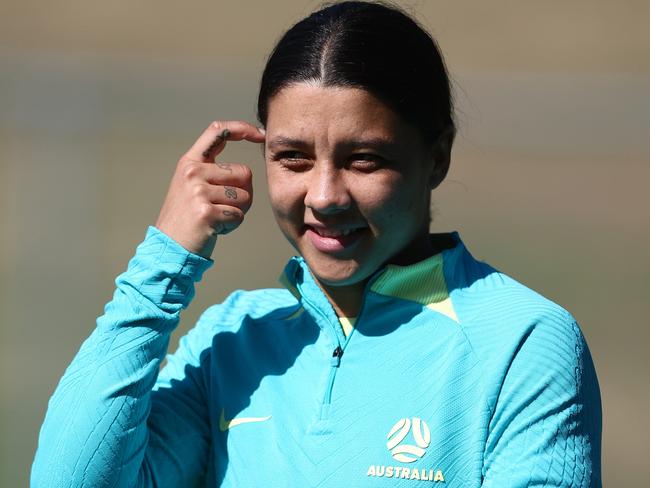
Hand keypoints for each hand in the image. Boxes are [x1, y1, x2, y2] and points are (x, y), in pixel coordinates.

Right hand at [155, 121, 264, 258]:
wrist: (169, 248)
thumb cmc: (187, 219)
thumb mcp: (192, 187)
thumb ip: (213, 172)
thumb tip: (246, 170)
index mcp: (190, 162)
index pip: (218, 131)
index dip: (243, 129)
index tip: (261, 135)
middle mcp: (193, 172)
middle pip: (244, 173)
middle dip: (243, 194)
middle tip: (221, 208)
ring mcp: (198, 191)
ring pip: (245, 196)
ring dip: (237, 212)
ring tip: (215, 218)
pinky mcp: (206, 212)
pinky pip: (239, 215)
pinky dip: (232, 226)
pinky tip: (214, 229)